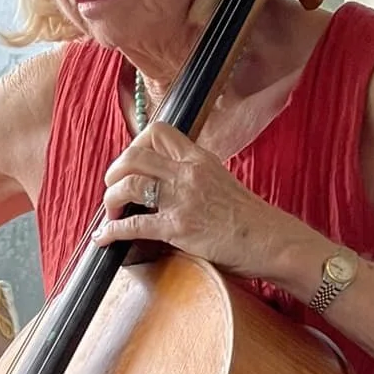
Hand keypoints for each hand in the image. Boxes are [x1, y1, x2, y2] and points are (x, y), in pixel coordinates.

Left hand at [94, 121, 323, 291]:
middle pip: (135, 155)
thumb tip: (169, 184)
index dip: (134, 145)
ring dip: (111, 198)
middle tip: (112, 188)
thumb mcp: (222, 183)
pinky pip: (134, 225)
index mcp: (199, 159)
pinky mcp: (179, 228)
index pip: (158, 132)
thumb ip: (195, 178)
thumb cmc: (250, 219)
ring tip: (111, 213)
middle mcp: (189, 173)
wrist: (271, 241)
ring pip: (130, 183)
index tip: (130, 164)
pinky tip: (103, 238)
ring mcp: (183, 199)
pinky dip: (111, 231)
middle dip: (114, 172)